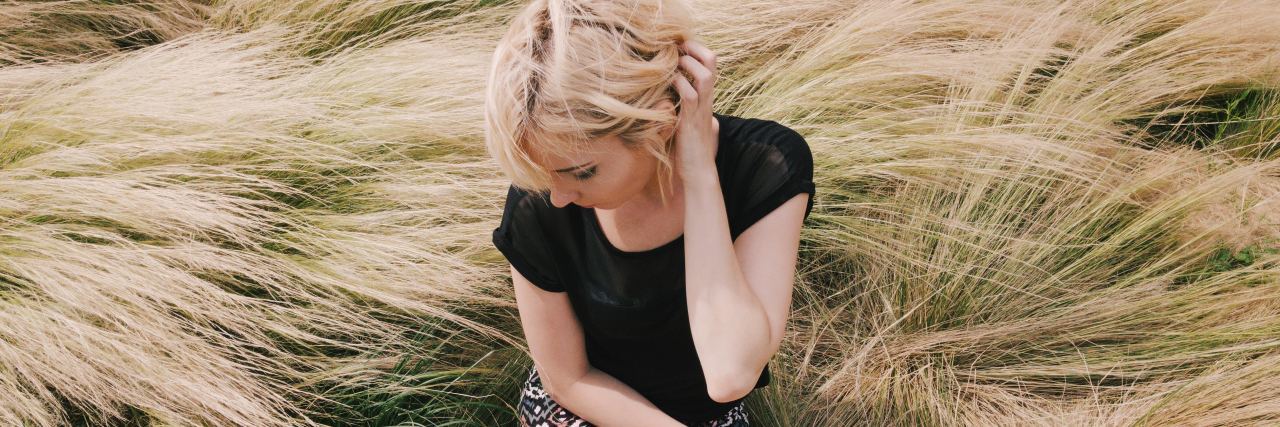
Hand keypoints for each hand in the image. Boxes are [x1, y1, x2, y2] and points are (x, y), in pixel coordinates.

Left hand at [671, 39, 719, 178]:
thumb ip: (684, 110)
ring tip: (674, 63)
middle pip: (712, 62)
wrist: (698, 173)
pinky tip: (669, 84)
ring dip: (688, 64)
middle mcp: (706, 100)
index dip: (697, 51)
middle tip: (677, 47)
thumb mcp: (686, 123)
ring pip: (705, 76)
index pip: (709, 65)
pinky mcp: (692, 122)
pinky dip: (680, 84)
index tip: (679, 47)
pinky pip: (690, 96)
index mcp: (705, 98)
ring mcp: (701, 110)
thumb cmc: (690, 151)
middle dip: (695, 48)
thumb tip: (671, 100)